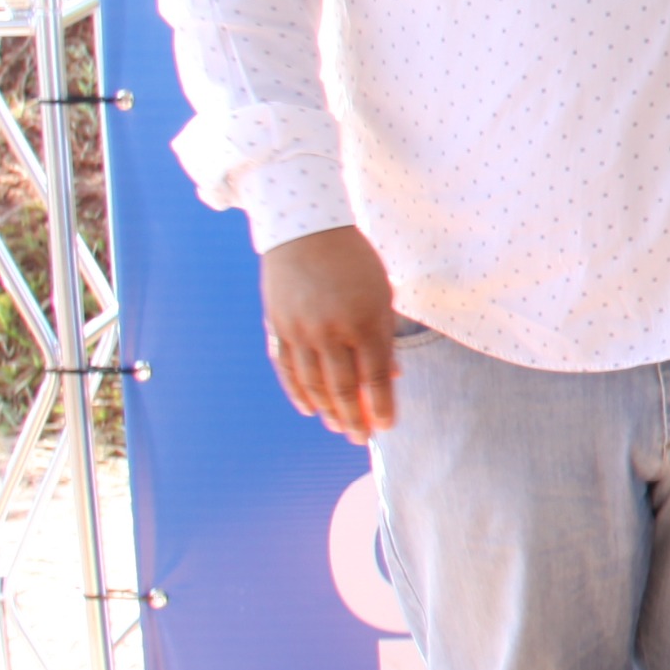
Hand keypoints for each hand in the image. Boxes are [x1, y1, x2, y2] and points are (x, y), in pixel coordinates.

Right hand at [261, 224, 400, 441]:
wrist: (305, 231)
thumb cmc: (354, 261)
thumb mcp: (381, 293)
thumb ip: (385, 336)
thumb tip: (392, 377)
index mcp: (364, 322)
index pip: (375, 377)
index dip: (381, 406)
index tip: (388, 427)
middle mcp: (330, 331)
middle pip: (343, 389)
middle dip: (355, 418)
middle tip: (362, 438)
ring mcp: (300, 332)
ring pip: (313, 385)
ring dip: (328, 411)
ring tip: (340, 427)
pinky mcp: (277, 328)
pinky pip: (287, 370)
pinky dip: (298, 393)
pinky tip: (309, 409)